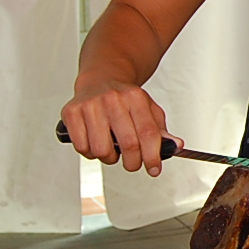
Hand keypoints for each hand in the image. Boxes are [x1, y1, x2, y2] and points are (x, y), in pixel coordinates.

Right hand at [60, 78, 181, 176]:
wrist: (100, 79)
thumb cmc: (124, 98)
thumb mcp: (148, 109)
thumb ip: (161, 130)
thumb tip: (176, 146)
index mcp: (135, 97)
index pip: (148, 133)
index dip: (152, 156)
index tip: (154, 169)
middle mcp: (113, 99)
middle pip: (128, 144)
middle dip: (133, 163)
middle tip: (133, 163)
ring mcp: (90, 105)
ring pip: (102, 150)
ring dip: (109, 158)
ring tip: (111, 148)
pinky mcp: (72, 112)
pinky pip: (82, 147)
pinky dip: (90, 153)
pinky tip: (95, 142)